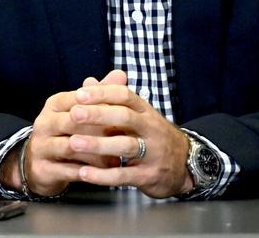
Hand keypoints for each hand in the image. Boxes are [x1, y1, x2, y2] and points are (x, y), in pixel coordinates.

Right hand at [12, 71, 126, 196]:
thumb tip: (121, 74)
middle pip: (74, 122)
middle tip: (125, 139)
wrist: (39, 163)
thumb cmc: (67, 133)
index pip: (80, 100)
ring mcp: (41, 145)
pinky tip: (104, 174)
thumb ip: (101, 94)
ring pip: (71, 147)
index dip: (103, 107)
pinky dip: (88, 173)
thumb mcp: (81, 111)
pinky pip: (68, 170)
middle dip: (100, 131)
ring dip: (97, 154)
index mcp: (55, 104)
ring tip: (117, 160)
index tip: (126, 116)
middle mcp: (44, 122)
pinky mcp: (42, 168)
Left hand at [63, 72, 191, 197]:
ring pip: (125, 146)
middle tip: (73, 114)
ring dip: (97, 144)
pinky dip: (103, 175)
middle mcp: (151, 129)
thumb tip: (88, 81)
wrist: (186, 166)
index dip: (102, 93)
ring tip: (73, 143)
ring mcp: (153, 153)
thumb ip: (112, 101)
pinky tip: (83, 173)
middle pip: (125, 117)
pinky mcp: (149, 176)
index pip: (124, 96)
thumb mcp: (138, 116)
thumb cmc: (152, 136)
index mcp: (145, 111)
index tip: (79, 94)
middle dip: (98, 115)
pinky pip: (124, 175)